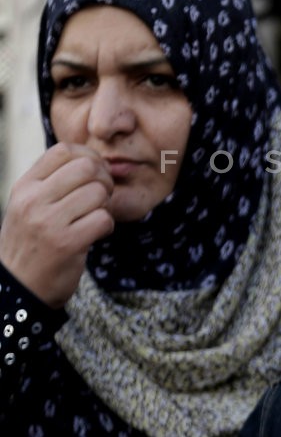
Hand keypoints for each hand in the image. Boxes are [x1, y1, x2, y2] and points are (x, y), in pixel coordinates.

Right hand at [0, 143, 113, 306]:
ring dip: (106, 205)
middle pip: (87, 167)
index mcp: (25, 186)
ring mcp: (48, 222)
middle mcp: (33, 200)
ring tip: (94, 217)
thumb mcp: (29, 205)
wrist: (18, 286)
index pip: (64, 151)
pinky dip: (106, 226)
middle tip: (101, 196)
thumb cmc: (32, 242)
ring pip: (98, 193)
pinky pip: (103, 219)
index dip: (89, 156)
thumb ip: (53, 181)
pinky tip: (95, 234)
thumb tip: (93, 160)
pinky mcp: (66, 243)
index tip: (95, 173)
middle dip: (104, 179)